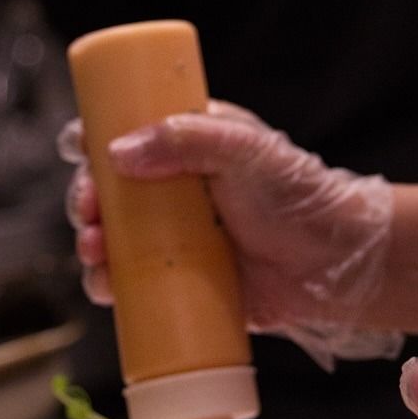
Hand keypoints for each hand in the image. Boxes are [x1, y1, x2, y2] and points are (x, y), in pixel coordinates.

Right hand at [59, 102, 400, 367]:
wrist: (336, 263)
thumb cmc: (299, 195)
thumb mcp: (245, 149)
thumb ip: (185, 140)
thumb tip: (119, 153)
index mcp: (187, 144)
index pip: (126, 133)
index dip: (94, 140)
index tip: (81, 150)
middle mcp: (173, 190)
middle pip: (108, 191)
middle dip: (87, 200)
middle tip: (92, 211)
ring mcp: (174, 238)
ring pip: (111, 239)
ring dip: (91, 244)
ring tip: (96, 250)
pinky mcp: (179, 283)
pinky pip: (130, 286)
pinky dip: (108, 286)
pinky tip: (105, 286)